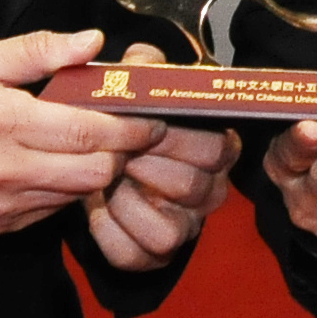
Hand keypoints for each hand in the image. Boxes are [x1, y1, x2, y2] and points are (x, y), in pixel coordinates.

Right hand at [0, 28, 161, 239]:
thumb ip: (35, 51)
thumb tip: (90, 42)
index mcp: (3, 120)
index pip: (89, 132)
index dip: (131, 128)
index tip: (150, 117)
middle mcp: (6, 169)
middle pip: (95, 173)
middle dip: (123, 154)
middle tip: (129, 134)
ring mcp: (0, 205)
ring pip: (75, 197)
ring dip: (95, 176)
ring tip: (95, 150)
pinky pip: (46, 215)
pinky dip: (62, 194)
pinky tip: (56, 171)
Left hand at [84, 46, 238, 270]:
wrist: (100, 158)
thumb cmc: (128, 120)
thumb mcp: (136, 84)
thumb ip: (141, 67)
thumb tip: (138, 61)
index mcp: (217, 147)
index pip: (219, 147)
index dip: (181, 137)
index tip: (147, 125)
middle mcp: (208, 193)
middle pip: (192, 187)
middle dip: (149, 168)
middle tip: (119, 153)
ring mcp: (183, 228)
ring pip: (168, 232)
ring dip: (129, 205)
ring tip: (107, 182)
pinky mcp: (151, 256)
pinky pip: (133, 255)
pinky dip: (109, 233)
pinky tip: (97, 208)